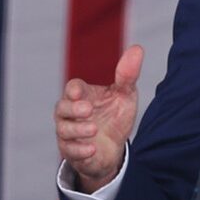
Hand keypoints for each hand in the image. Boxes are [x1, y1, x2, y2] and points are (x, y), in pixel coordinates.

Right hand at [54, 45, 142, 192]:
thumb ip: (128, 74)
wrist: (115, 148)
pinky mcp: (72, 152)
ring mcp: (69, 133)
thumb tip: (137, 48)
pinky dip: (80, 150)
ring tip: (94, 129)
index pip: (72, 88)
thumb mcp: (125, 95)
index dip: (74, 90)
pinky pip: (70, 151)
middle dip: (72, 108)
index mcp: (82, 96)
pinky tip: (92, 149)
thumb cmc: (115, 116)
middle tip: (88, 110)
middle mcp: (70, 113)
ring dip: (78, 129)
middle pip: (61, 108)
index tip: (80, 93)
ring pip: (64, 129)